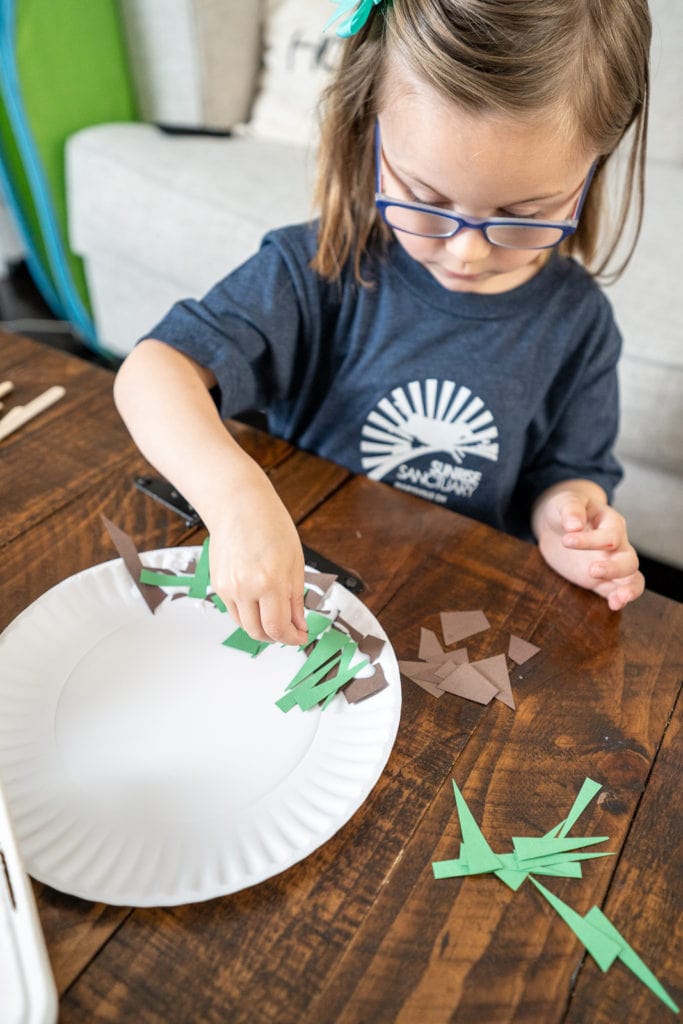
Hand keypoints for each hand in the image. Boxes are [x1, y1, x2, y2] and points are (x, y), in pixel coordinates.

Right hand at [205, 463, 307, 644]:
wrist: (238, 506)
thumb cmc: (270, 525)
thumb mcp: (296, 563)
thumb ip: (296, 599)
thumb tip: (299, 625)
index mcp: (270, 582)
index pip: (279, 628)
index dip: (292, 638)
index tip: (300, 637)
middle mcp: (246, 588)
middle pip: (259, 633)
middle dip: (277, 637)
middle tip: (289, 631)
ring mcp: (228, 588)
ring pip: (245, 625)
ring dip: (262, 628)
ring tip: (275, 616)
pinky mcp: (218, 585)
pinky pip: (234, 611)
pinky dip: (248, 614)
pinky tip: (259, 602)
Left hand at [533, 483, 643, 610]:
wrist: (558, 524)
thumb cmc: (565, 510)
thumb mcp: (565, 501)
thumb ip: (571, 509)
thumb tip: (573, 525)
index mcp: (611, 522)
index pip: (610, 535)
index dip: (590, 540)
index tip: (566, 540)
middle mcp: (617, 545)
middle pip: (629, 560)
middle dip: (614, 568)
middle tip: (591, 570)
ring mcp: (610, 564)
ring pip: (632, 578)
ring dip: (628, 589)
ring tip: (617, 600)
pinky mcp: (601, 580)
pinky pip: (616, 590)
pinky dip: (619, 599)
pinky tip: (613, 605)